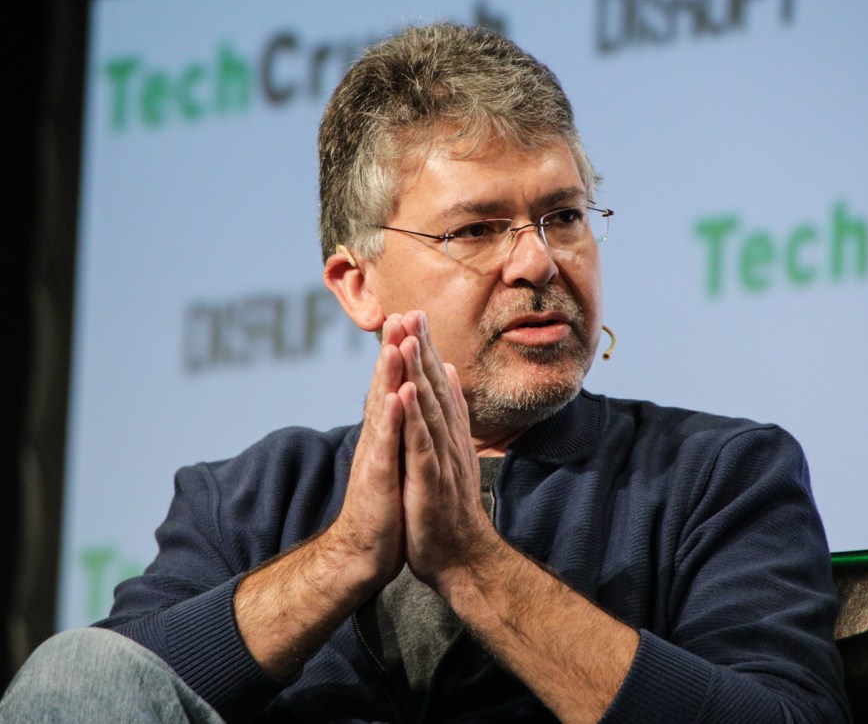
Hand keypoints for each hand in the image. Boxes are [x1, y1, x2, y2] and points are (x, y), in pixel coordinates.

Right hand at [319, 314, 410, 590]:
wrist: (366, 551)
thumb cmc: (386, 506)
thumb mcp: (397, 461)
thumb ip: (400, 429)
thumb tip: (406, 399)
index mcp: (387, 433)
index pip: (394, 384)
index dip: (401, 351)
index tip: (410, 317)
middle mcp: (377, 438)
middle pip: (384, 386)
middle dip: (392, 350)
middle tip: (399, 313)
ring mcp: (375, 456)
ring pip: (382, 408)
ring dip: (388, 375)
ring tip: (396, 343)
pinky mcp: (377, 479)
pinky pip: (385, 445)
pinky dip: (391, 420)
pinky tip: (398, 397)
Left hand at [394, 311, 498, 589]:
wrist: (462, 557)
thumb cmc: (451, 507)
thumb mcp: (450, 452)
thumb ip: (450, 412)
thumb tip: (446, 372)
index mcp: (448, 434)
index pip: (436, 384)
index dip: (425, 348)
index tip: (414, 314)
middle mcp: (448, 440)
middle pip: (433, 388)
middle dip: (421, 348)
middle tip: (412, 311)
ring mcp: (441, 459)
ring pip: (428, 409)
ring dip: (418, 373)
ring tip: (408, 338)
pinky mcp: (431, 482)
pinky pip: (421, 445)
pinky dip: (414, 418)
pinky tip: (405, 394)